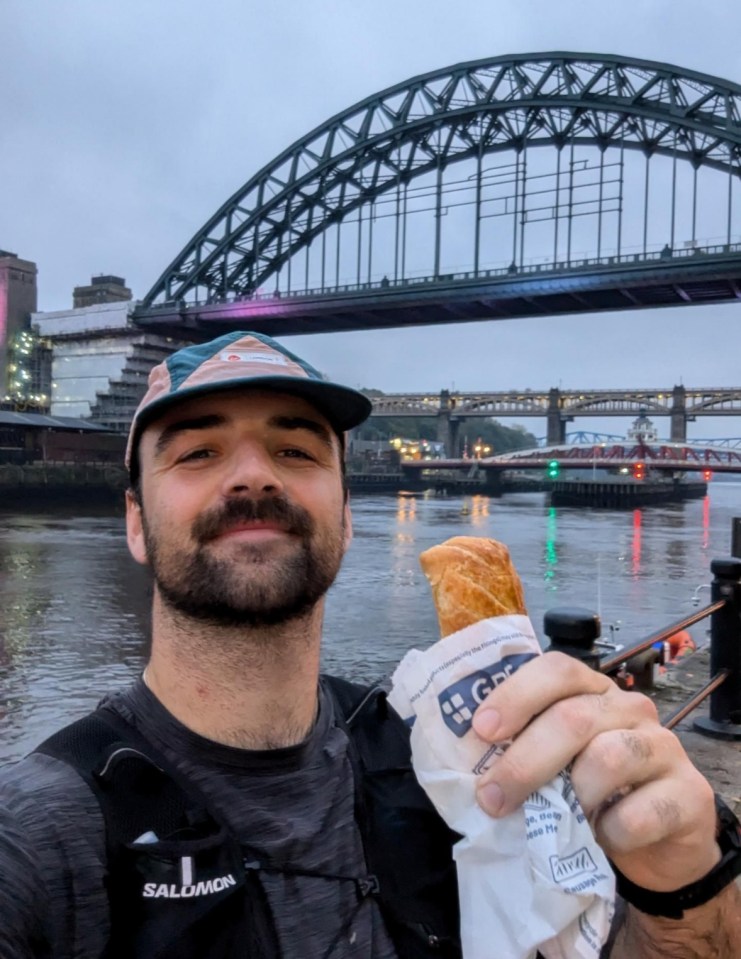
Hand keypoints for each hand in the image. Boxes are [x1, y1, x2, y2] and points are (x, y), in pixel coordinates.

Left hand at [471, 652, 720, 892]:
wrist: (659, 841)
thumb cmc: (592, 791)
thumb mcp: (555, 764)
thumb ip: (521, 750)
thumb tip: (461, 762)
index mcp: (590, 690)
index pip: (556, 669)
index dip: (516, 694)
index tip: (481, 728)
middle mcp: (628, 708)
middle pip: (573, 718)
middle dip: (524, 761)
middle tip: (491, 798)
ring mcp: (663, 747)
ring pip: (608, 758)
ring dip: (569, 797)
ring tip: (553, 823)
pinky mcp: (689, 793)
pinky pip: (640, 813)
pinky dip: (610, 832)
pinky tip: (601, 838)